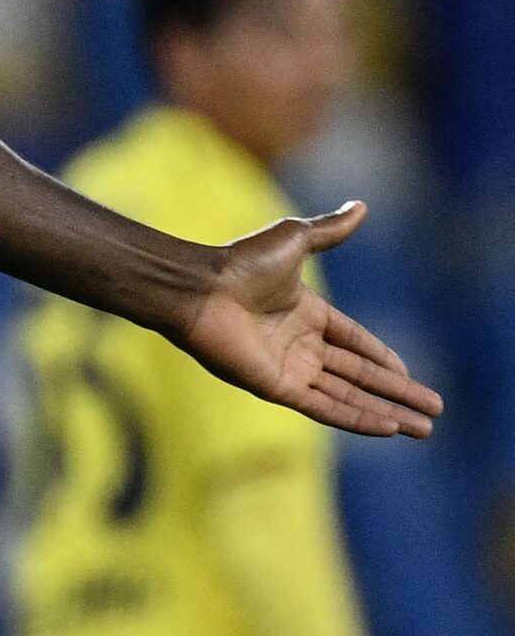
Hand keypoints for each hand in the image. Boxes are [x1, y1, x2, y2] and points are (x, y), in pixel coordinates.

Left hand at [180, 202, 441, 437]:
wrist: (201, 288)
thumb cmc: (240, 262)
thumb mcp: (294, 239)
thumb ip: (329, 229)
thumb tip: (361, 206)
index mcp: (304, 312)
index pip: (354, 342)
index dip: (382, 358)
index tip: (409, 374)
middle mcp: (299, 344)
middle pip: (359, 375)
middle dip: (397, 393)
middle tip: (434, 410)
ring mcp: (288, 367)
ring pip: (349, 397)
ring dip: (387, 413)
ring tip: (424, 429)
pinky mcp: (276, 387)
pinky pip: (325, 408)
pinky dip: (358, 419)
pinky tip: (389, 427)